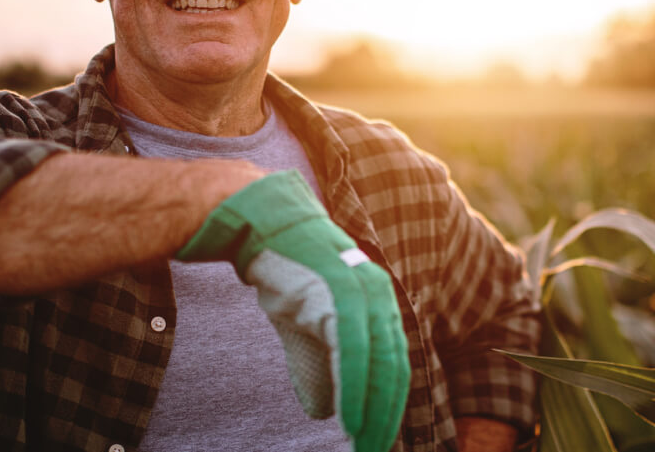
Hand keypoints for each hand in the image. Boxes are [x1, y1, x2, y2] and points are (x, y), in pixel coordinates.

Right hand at [177, 171, 408, 451]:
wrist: (260, 225)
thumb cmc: (285, 274)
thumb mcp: (305, 328)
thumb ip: (319, 367)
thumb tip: (325, 411)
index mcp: (379, 303)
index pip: (394, 365)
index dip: (388, 406)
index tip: (376, 438)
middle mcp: (379, 296)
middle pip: (394, 370)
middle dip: (386, 416)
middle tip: (373, 450)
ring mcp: (362, 291)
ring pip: (379, 364)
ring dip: (373, 411)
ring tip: (364, 443)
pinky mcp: (340, 291)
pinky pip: (355, 350)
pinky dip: (355, 388)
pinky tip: (350, 419)